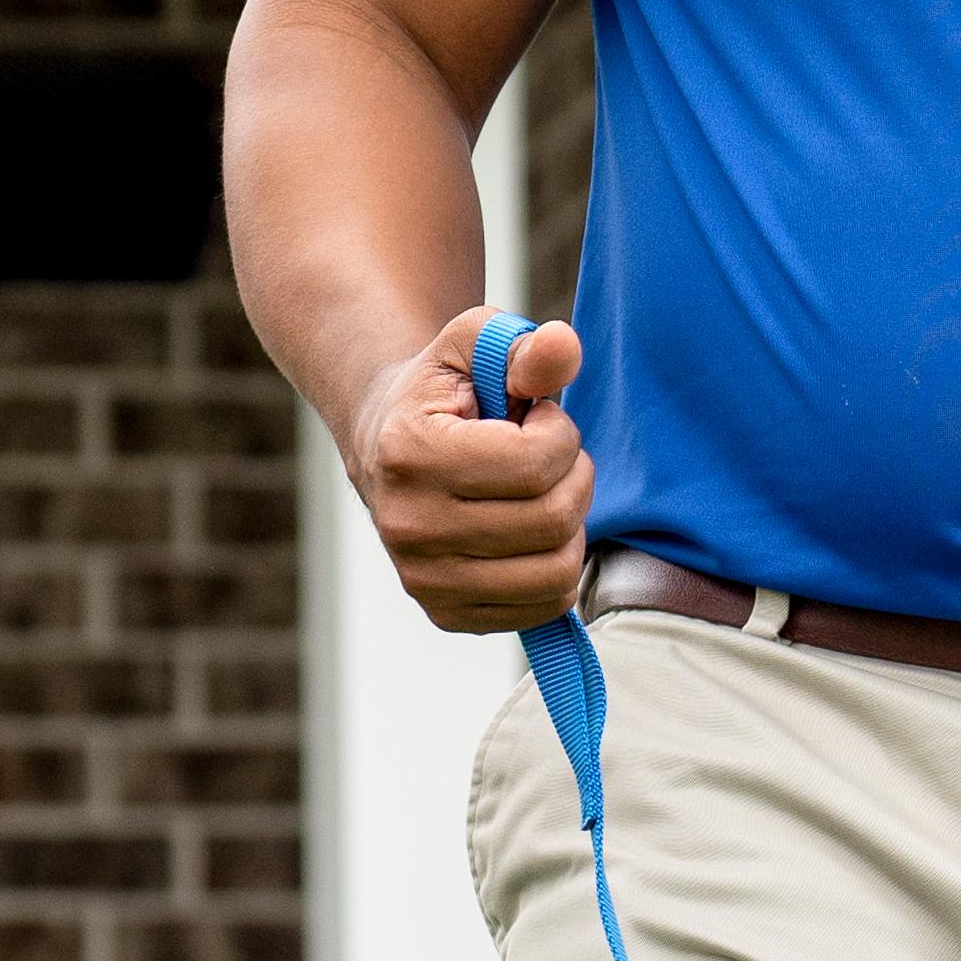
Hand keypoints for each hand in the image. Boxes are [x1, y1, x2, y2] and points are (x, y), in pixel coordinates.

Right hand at [345, 307, 591, 634]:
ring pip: (556, 572)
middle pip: (552, 520)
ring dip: (572, 527)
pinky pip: (545, 607)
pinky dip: (557, 568)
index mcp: (410, 454)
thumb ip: (523, 345)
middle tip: (550, 458)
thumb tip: (562, 346)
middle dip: (574, 478)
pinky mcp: (447, 615)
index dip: (560, 433)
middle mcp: (409, 526)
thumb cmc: (445, 392)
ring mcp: (424, 580)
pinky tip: (533, 534)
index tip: (538, 419)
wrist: (387, 446)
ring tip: (544, 494)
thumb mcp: (475, 346)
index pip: (535, 463)